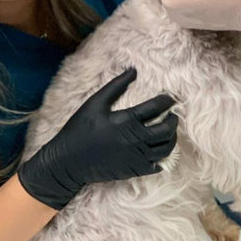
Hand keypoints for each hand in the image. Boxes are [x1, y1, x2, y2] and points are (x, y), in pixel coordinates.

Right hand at [18, 68, 177, 209]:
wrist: (67, 163)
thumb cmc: (79, 129)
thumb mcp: (95, 103)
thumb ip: (116, 86)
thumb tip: (133, 70)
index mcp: (126, 120)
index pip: (156, 107)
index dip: (167, 100)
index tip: (169, 98)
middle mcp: (135, 140)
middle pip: (167, 130)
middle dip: (173, 120)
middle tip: (172, 114)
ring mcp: (135, 157)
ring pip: (166, 149)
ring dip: (172, 138)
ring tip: (168, 131)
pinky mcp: (133, 171)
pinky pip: (157, 166)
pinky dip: (162, 158)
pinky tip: (159, 150)